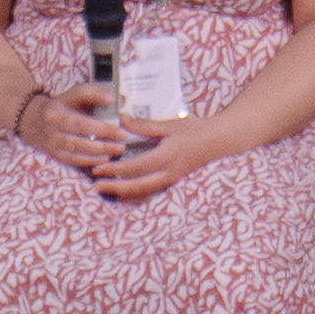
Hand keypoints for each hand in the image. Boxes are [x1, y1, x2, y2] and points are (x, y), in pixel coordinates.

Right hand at [17, 80, 130, 171]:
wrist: (30, 118)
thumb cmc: (58, 105)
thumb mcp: (71, 94)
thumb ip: (92, 93)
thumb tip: (112, 99)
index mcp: (56, 113)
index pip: (82, 124)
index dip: (102, 129)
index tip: (120, 131)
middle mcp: (52, 131)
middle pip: (80, 142)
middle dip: (104, 145)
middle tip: (122, 144)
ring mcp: (51, 146)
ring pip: (77, 154)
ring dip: (99, 155)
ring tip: (115, 152)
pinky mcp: (53, 155)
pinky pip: (73, 161)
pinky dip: (89, 162)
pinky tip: (102, 159)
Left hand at [93, 119, 223, 201]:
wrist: (218, 141)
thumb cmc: (195, 129)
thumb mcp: (170, 125)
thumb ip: (145, 126)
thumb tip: (122, 121)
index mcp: (165, 157)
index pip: (134, 167)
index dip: (114, 170)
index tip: (98, 169)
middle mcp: (168, 173)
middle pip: (137, 186)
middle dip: (115, 187)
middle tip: (96, 186)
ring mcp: (171, 180)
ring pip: (144, 192)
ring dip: (124, 192)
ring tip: (106, 190)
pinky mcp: (173, 181)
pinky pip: (151, 190)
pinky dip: (136, 192)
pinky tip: (125, 190)